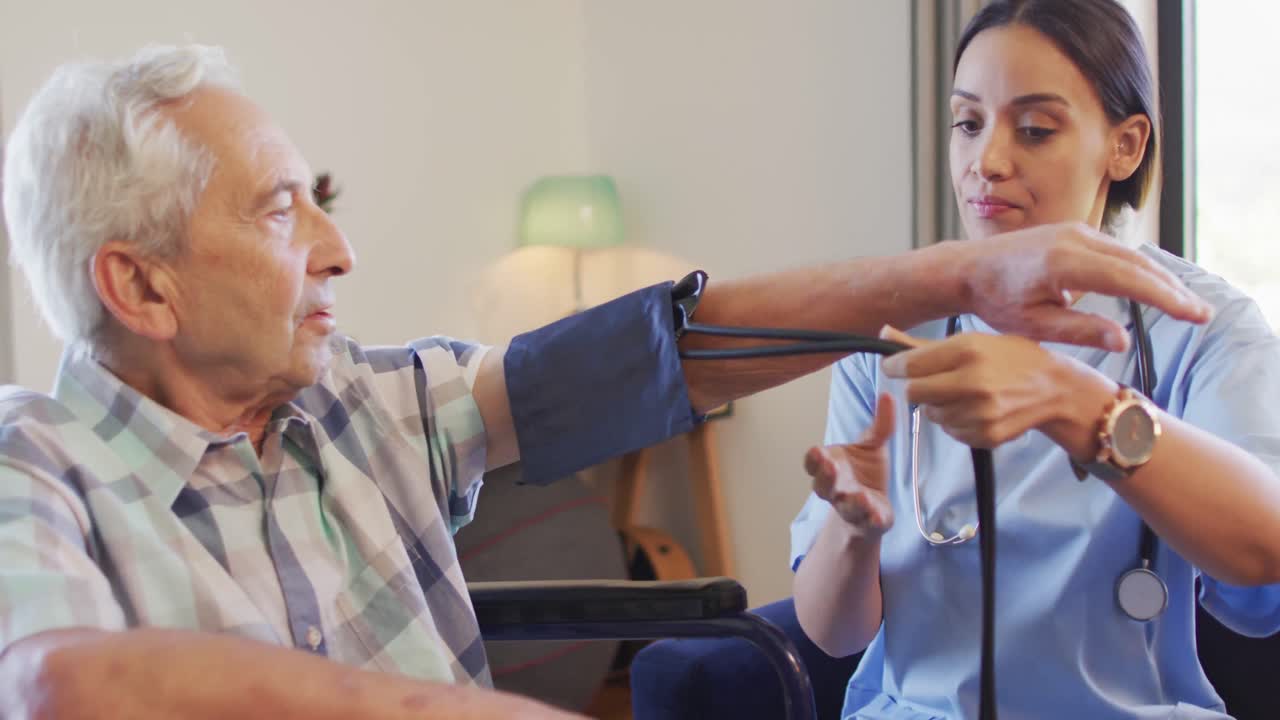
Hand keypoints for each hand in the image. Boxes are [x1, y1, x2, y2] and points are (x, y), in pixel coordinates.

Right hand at [803, 392, 895, 536]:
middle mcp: (836, 488)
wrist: (873, 509)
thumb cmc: (865, 473)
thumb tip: (888, 394)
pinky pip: (869, 522)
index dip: (813, 459)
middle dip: (826, 477)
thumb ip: (880, 424)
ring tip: (859, 497)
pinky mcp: (870, 522)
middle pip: (823, 486)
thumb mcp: (872, 446)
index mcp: (831, 467)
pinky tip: (877, 516)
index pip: (813, 464)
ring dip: (851, 502)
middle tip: (830, 466)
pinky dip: (872, 520)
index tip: (817, 450)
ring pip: (846, 506)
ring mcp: (851, 507)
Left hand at [880, 326, 1116, 455]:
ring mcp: (981, 412)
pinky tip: (975, 409)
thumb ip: (923, 344)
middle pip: (914, 392)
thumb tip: (883, 331)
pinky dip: (956, 422)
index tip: (895, 366)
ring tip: (962, 393)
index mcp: (968, 350)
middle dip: (917, 387)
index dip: (895, 366)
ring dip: (938, 405)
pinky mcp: (987, 435)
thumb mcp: (972, 341)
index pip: (908, 365)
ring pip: (931, 414)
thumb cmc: (1012, 358)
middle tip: (931, 381)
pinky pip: (951, 432)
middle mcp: (973, 382)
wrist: (1056, 389)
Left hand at [946, 222, 1211, 351]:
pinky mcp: (1075, 232)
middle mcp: (1074, 239)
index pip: (1128, 279)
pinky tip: (1155, 287)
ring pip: (1130, 254)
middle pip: (1137, 263)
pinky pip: (1116, 249)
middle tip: (1201, 314)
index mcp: (1064, 262)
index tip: (1193, 315)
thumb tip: (1123, 340)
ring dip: (1160, 278)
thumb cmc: (995, 300)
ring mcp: (1075, 231)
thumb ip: (1079, 330)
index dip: (1165, 298)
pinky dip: (1140, 268)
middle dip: (1172, 289)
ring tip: (1186, 304)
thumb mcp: (1033, 324)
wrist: (968, 268)